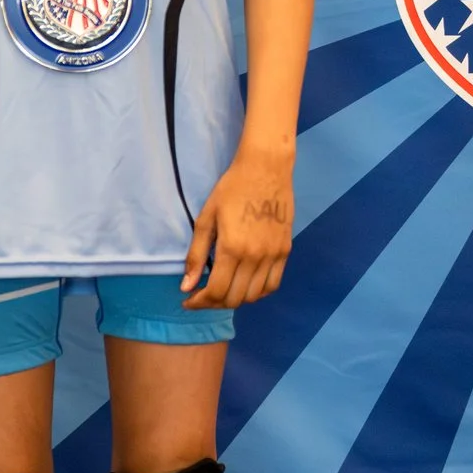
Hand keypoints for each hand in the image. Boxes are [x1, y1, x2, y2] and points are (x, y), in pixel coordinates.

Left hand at [184, 148, 294, 309]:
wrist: (266, 169)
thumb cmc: (231, 189)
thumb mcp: (206, 218)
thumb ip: (197, 255)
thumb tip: (186, 286)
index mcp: (232, 249)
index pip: (216, 292)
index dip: (199, 302)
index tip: (188, 300)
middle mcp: (255, 257)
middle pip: (235, 298)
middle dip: (214, 303)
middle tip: (202, 295)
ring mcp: (273, 255)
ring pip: (254, 296)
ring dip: (235, 300)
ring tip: (223, 291)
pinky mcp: (285, 251)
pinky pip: (272, 284)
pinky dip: (257, 292)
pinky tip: (245, 285)